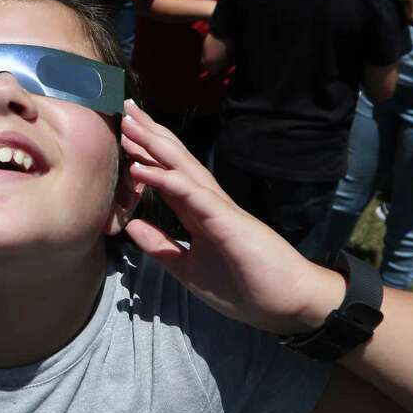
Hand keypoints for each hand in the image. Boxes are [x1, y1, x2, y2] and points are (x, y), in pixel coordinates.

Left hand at [119, 100, 341, 335]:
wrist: (289, 304)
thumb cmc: (245, 287)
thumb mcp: (189, 269)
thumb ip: (162, 247)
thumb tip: (132, 226)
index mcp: (199, 213)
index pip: (169, 175)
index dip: (147, 153)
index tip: (124, 134)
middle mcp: (208, 203)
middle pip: (175, 161)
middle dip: (150, 135)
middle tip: (126, 108)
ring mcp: (219, 208)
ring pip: (182, 169)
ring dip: (155, 145)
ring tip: (130, 124)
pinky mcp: (227, 221)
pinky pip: (192, 195)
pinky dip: (167, 179)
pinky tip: (142, 168)